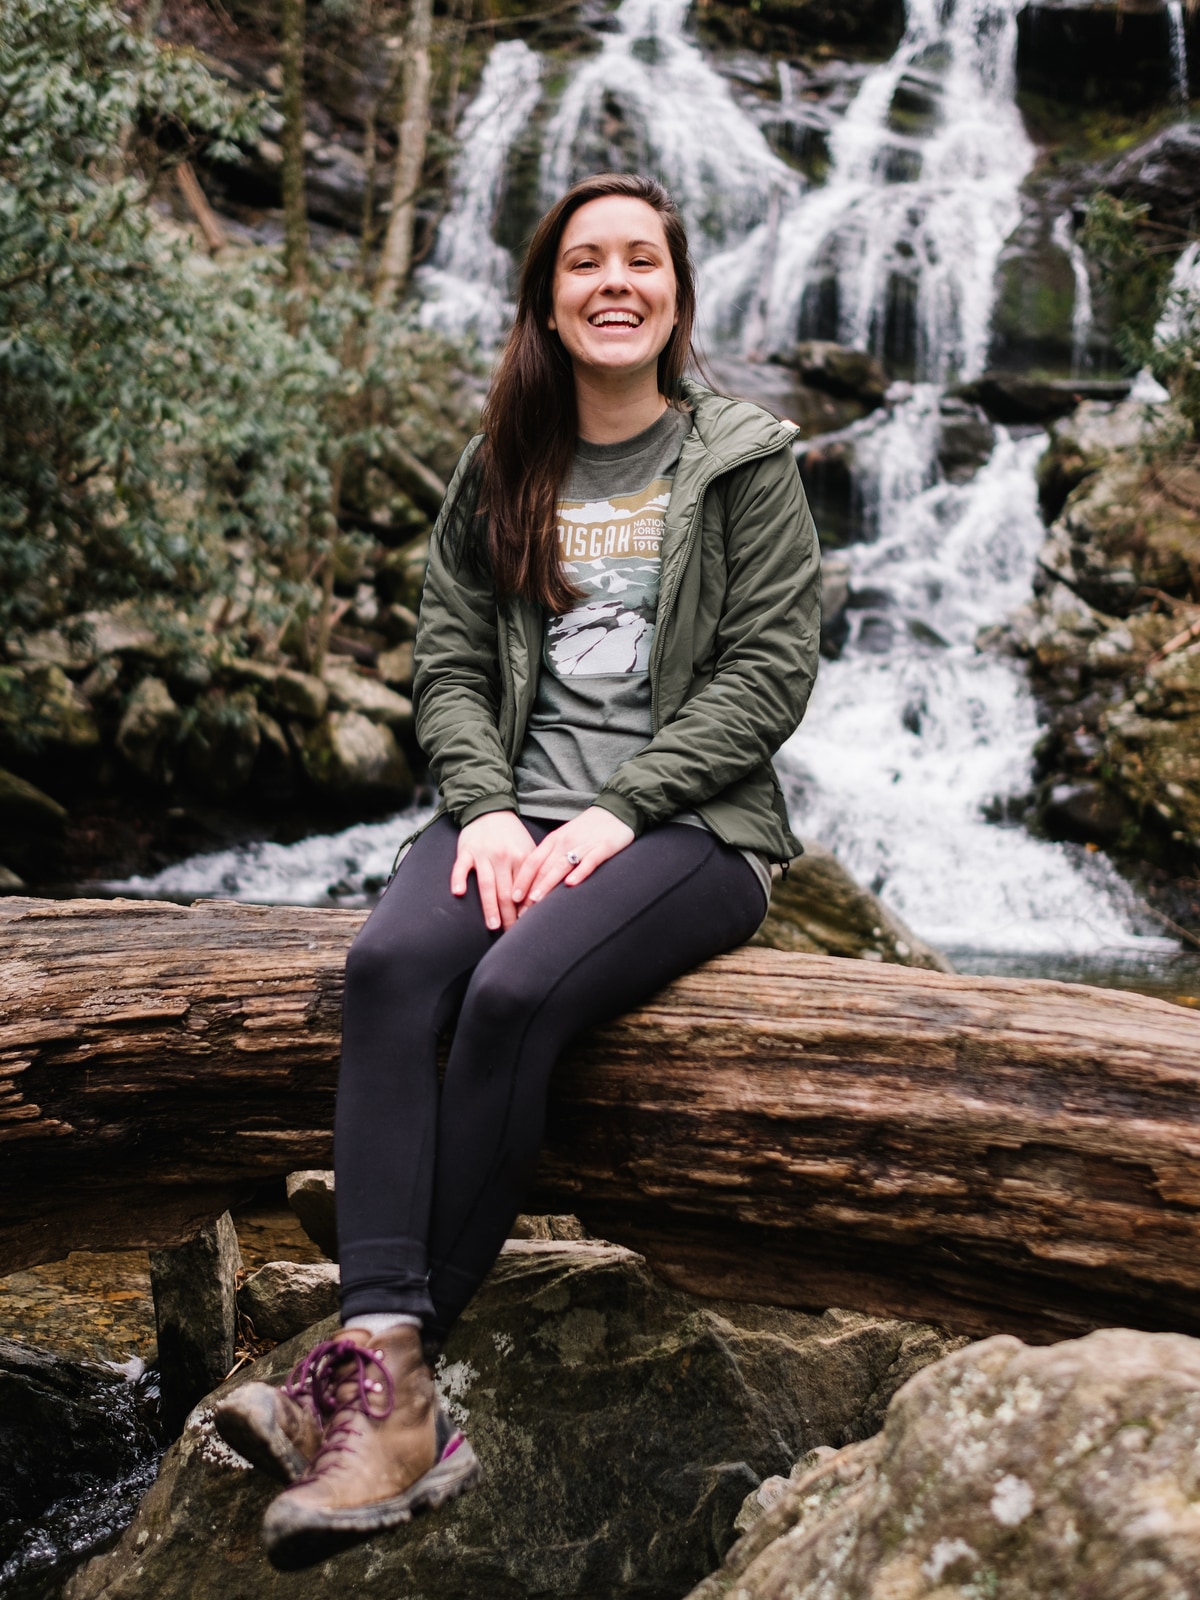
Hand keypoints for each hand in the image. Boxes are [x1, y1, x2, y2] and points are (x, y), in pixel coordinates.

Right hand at [451, 811, 537, 931]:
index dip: (526, 910)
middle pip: (507, 893)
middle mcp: (503, 857)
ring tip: (493, 926)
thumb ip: (533, 871)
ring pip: (487, 884)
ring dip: (490, 907)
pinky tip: (459, 892)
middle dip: (510, 916)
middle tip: (511, 935)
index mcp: (522, 857)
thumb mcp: (528, 848)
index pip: (524, 890)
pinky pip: (461, 866)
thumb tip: (540, 900)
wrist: (489, 808)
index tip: (527, 927)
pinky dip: (459, 878)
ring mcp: (483, 854)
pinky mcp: (466, 851)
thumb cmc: (511, 834)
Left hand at [512, 806, 635, 912]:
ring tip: (536, 901)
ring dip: (547, 884)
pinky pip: (589, 861)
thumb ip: (551, 856)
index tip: (512, 899)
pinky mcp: (603, 847)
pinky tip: (571, 884)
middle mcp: (565, 842)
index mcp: (553, 840)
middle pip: (543, 868)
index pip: (532, 862)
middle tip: (521, 911)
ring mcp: (584, 844)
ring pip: (561, 866)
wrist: (616, 809)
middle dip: (530, 890)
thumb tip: (535, 882)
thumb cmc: (588, 829)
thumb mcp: (565, 838)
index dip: (521, 880)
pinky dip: (579, 872)